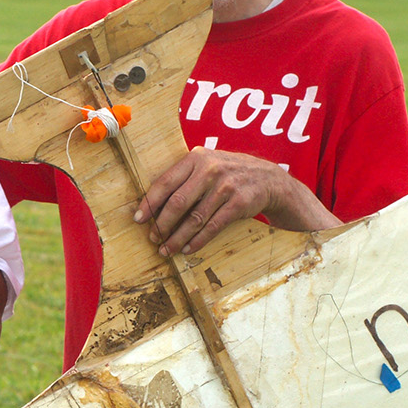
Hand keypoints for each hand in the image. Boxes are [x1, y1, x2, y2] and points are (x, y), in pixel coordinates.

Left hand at [134, 148, 339, 255]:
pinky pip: (212, 226)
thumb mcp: (207, 164)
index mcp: (196, 158)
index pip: (165, 182)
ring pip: (194, 218)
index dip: (150, 203)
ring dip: (177, 237)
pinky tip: (187, 248)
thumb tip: (152, 204)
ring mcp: (226, 186)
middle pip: (178, 202)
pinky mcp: (239, 203)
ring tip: (166, 249)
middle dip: (161, 224)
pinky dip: (198, 240)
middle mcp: (210, 170)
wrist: (268, 178)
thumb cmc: (228, 173)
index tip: (138, 219)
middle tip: (153, 238)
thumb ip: (184, 177)